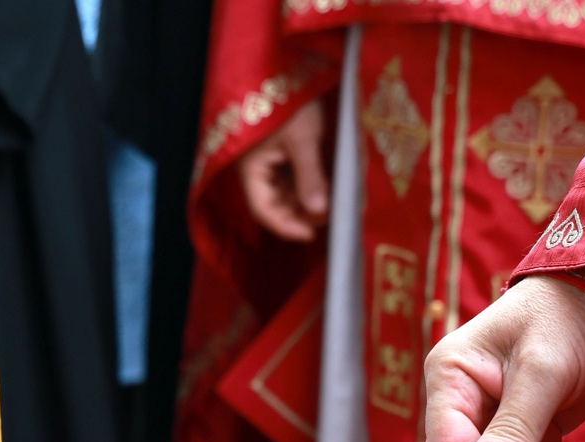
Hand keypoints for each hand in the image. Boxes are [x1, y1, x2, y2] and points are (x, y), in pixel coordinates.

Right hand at [238, 100, 330, 241]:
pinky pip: (291, 176)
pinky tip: (327, 188)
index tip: (311, 234)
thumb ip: (310, 177)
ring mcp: (267, 159)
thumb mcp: (303, 139)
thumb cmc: (288, 100)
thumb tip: (318, 212)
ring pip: (285, 192)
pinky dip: (308, 185)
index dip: (287, 227)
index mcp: (252, 168)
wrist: (282, 64)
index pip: (264, 210)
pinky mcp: (279, 149)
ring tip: (333, 204)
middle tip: (330, 217)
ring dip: (307, 201)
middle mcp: (256, 168)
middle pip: (275, 203)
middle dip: (301, 214)